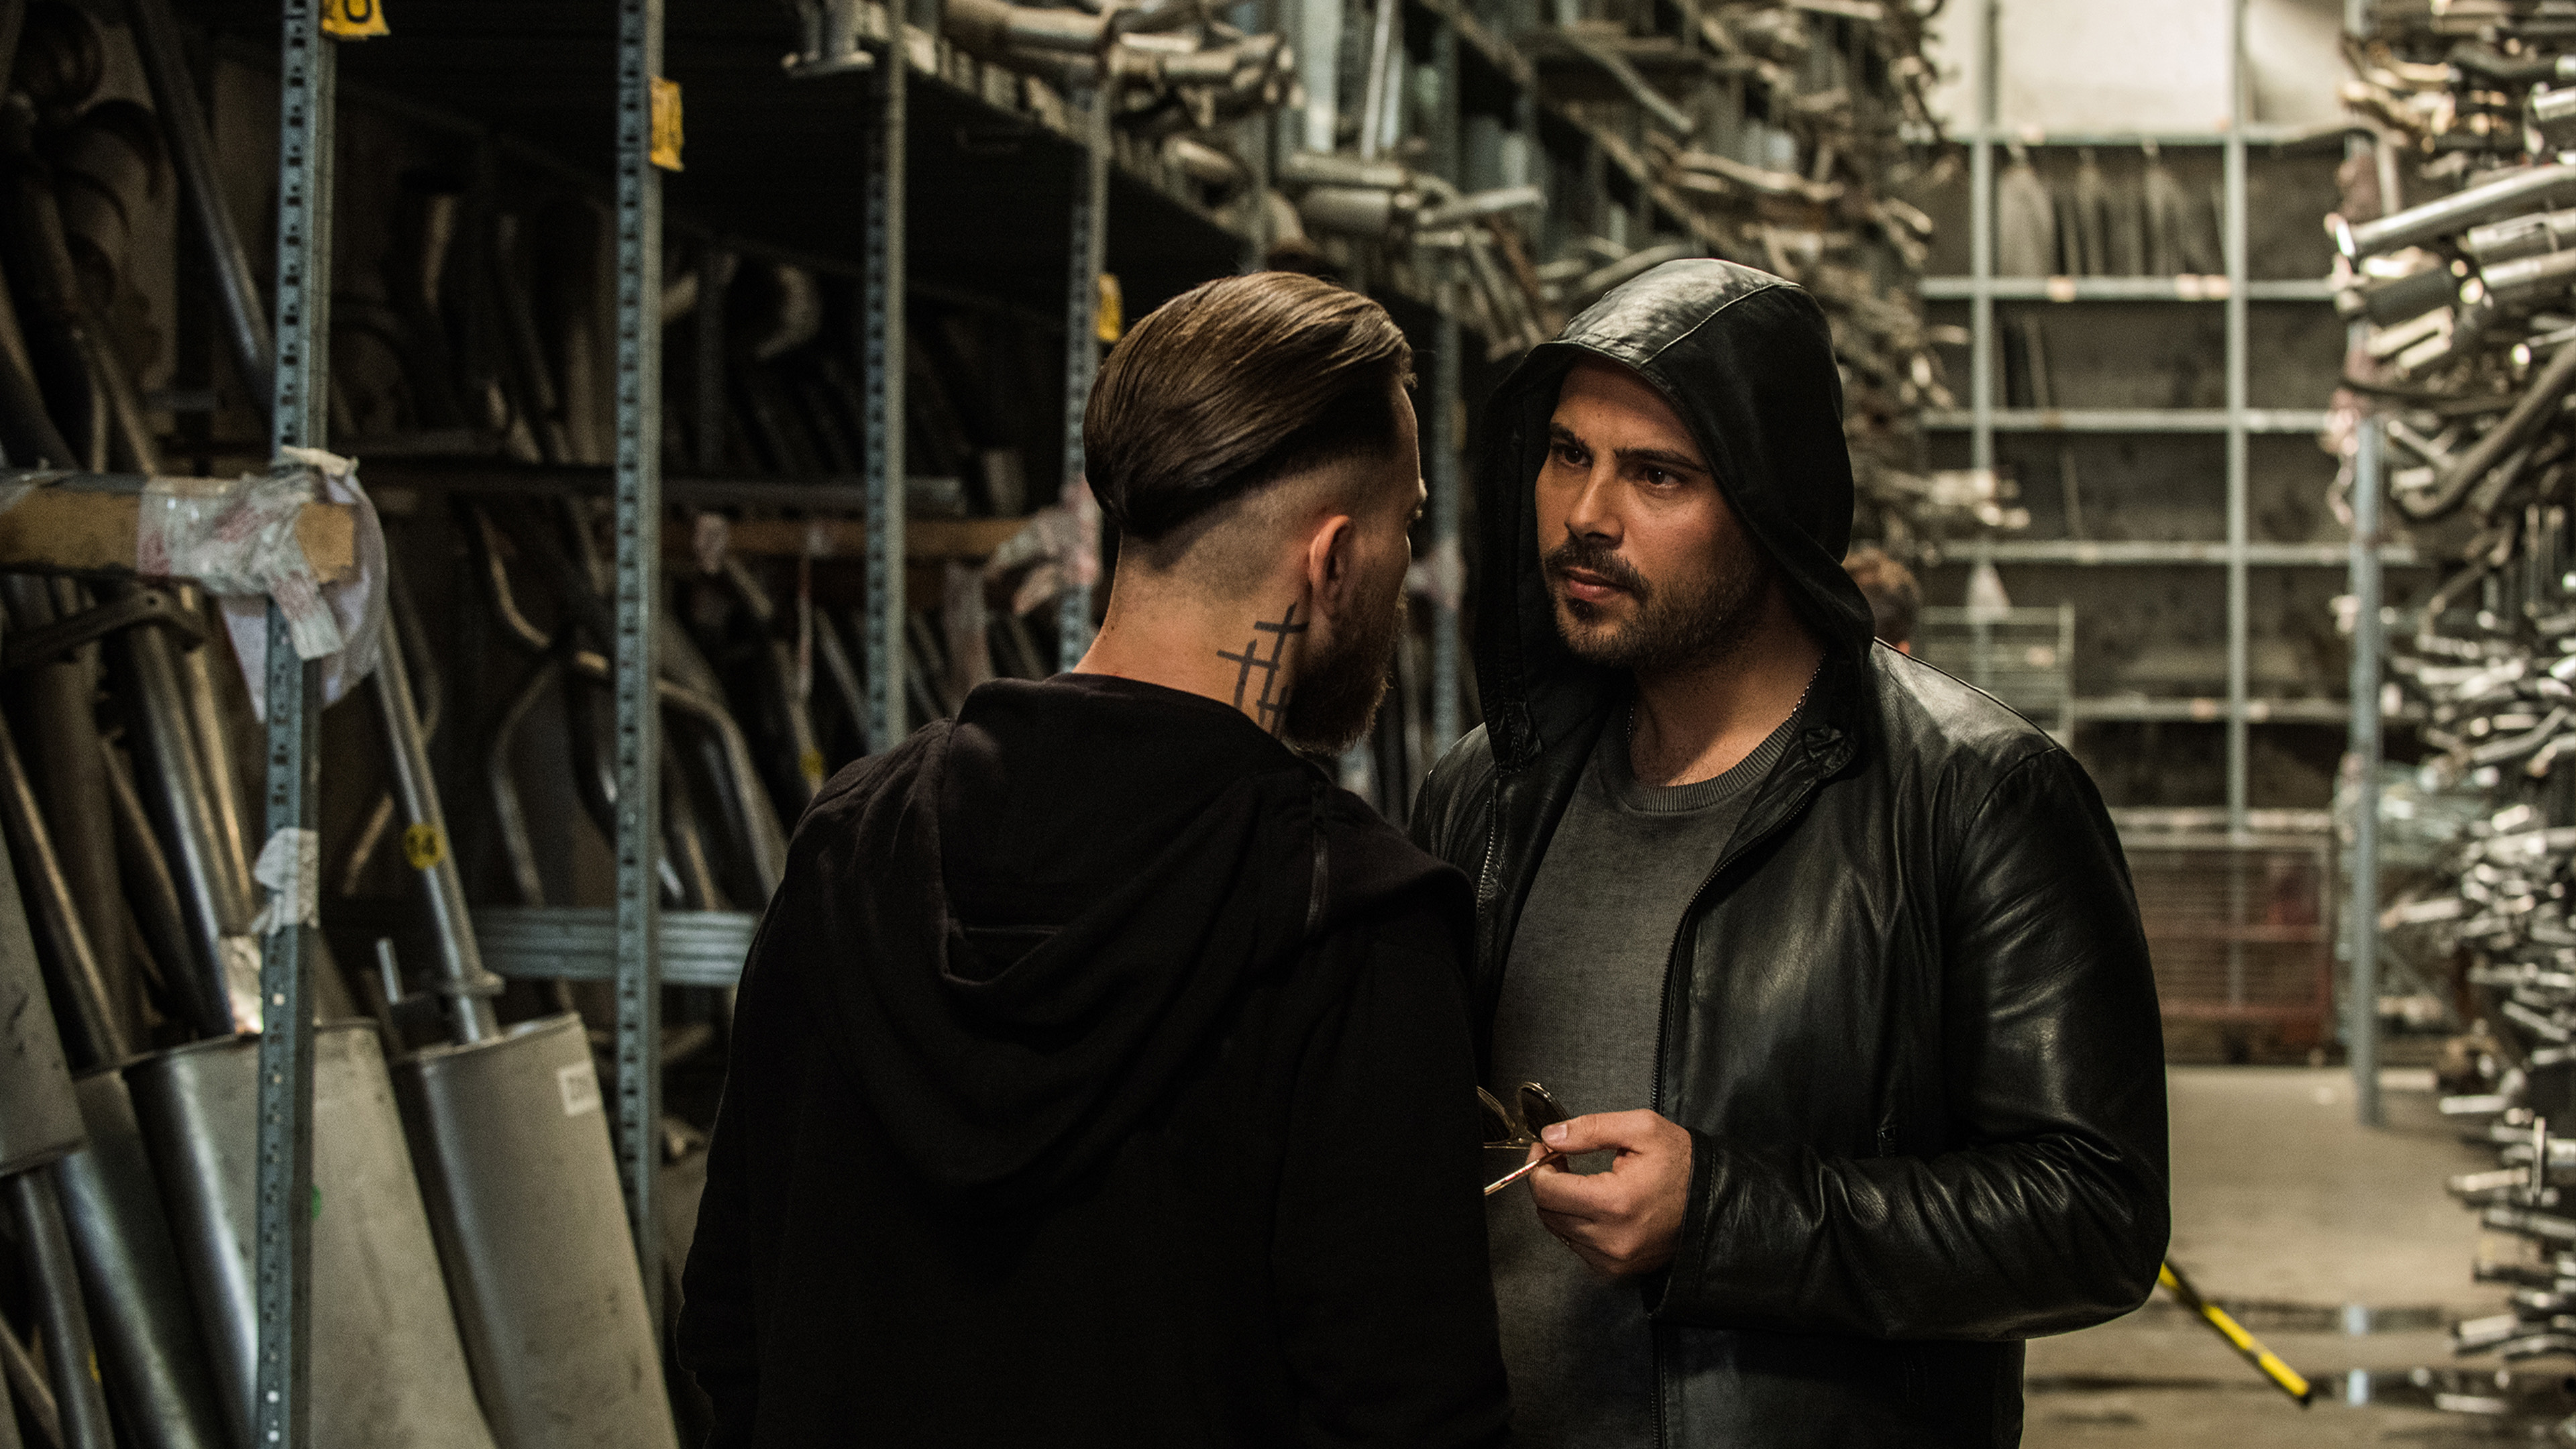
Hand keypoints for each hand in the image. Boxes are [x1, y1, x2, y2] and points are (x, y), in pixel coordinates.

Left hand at [1526, 1110, 1692, 1278]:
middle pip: (1547, 1213)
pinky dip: (1576, 1225)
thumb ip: (1589, 1129)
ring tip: (1580, 1182)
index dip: (1538, 1166)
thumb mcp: (1640, 1129)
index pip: (1547, 1191)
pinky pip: (1577, 1246)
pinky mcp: (1617, 1269)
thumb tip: (1551, 1136)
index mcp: (1615, 1202)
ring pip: (1559, 1230)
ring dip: (1561, 1205)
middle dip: (1547, 1183)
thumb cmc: (1681, 1164)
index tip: (1545, 1150)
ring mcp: (1614, 1259)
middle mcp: (1611, 1238)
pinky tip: (1594, 1206)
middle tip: (1561, 1160)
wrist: (1711, 1200)